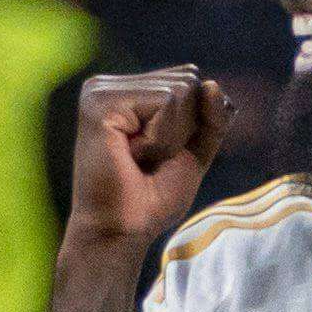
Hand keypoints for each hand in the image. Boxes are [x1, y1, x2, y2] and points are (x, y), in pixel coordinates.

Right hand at [63, 69, 227, 266]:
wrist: (122, 230)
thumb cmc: (153, 196)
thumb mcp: (195, 149)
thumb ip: (211, 116)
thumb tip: (210, 83)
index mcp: (126, 90)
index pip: (191, 81)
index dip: (193, 125)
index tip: (159, 154)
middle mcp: (108, 84)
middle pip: (188, 82)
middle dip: (183, 130)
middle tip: (148, 159)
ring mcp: (100, 90)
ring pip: (180, 91)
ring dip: (172, 136)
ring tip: (139, 158)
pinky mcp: (101, 103)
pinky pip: (167, 103)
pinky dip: (163, 138)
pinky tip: (134, 155)